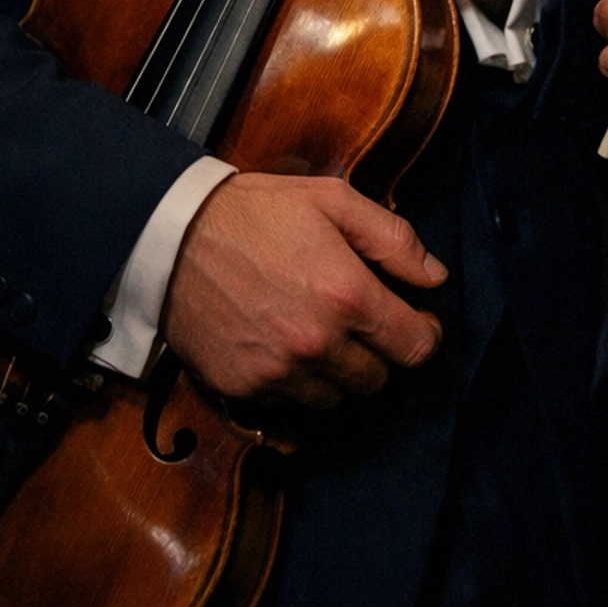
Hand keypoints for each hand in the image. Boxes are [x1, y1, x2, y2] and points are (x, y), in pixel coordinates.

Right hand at [161, 173, 446, 408]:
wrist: (173, 237)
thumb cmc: (258, 212)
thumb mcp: (334, 201)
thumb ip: (393, 239)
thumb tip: (435, 277)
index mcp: (347, 296)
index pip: (414, 348)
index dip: (424, 336)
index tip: (416, 323)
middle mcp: (317, 345)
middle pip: (378, 380)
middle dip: (379, 353)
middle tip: (361, 322)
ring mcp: (278, 373)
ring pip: (336, 399)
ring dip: (338, 374)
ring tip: (321, 334)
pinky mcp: (244, 389)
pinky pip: (290, 405)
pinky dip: (296, 383)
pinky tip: (283, 345)